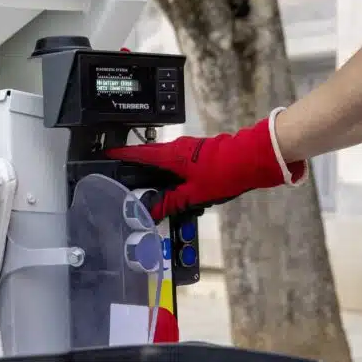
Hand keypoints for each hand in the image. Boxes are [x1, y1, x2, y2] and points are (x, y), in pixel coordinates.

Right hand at [105, 114, 306, 218]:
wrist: (253, 158)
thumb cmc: (225, 171)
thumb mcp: (195, 194)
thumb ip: (172, 203)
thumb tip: (153, 212)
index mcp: (170, 156)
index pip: (137, 154)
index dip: (121, 155)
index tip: (107, 156)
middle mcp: (177, 148)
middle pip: (149, 157)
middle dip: (137, 167)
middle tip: (125, 179)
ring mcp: (189, 149)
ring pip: (164, 161)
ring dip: (156, 172)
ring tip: (151, 189)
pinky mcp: (199, 152)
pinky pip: (177, 162)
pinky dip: (170, 173)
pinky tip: (175, 187)